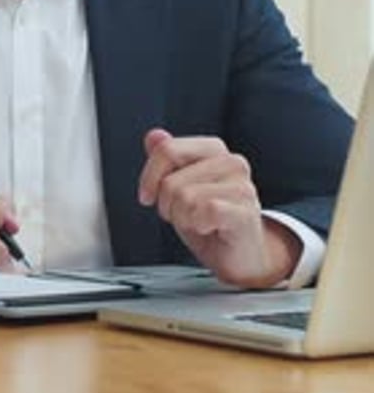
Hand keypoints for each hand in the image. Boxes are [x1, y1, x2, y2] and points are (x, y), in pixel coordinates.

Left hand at [138, 128, 301, 287]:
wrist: (239, 257)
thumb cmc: (208, 221)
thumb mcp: (178, 187)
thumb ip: (167, 160)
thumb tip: (153, 135)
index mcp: (213, 150)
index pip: (167, 149)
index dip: (149, 177)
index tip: (148, 197)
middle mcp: (231, 162)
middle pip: (171, 181)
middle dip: (167, 205)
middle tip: (184, 215)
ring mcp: (242, 186)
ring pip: (185, 198)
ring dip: (183, 219)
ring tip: (198, 223)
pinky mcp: (245, 211)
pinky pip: (205, 211)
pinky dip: (198, 225)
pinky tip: (209, 228)